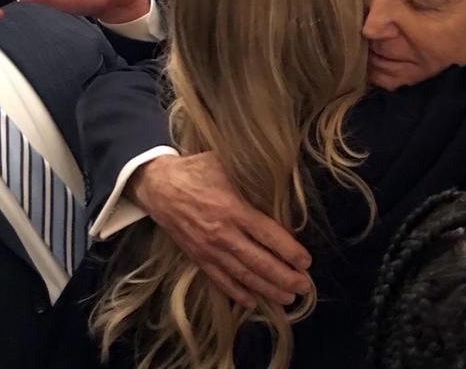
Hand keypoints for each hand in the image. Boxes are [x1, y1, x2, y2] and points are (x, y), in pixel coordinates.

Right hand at [130, 153, 312, 309]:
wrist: (159, 187)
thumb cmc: (197, 171)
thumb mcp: (225, 163)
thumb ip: (252, 173)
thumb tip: (282, 173)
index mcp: (233, 209)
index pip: (268, 235)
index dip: (289, 250)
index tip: (306, 262)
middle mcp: (222, 234)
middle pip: (259, 262)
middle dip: (284, 277)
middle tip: (304, 287)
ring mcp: (209, 249)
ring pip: (243, 275)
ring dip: (267, 289)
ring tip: (287, 298)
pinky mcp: (198, 257)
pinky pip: (220, 280)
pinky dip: (237, 293)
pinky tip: (253, 302)